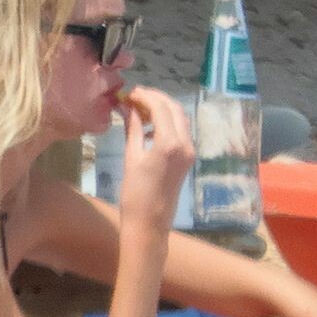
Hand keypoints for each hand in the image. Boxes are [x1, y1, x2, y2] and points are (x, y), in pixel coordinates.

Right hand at [116, 87, 192, 235]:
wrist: (149, 224)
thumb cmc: (135, 194)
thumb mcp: (131, 157)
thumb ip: (133, 128)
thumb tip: (127, 106)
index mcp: (170, 143)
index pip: (161, 107)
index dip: (145, 96)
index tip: (130, 93)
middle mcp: (185, 144)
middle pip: (174, 109)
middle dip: (156, 99)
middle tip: (135, 96)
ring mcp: (189, 152)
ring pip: (180, 119)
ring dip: (163, 109)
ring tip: (140, 108)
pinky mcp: (188, 159)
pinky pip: (181, 132)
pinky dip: (168, 123)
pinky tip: (150, 126)